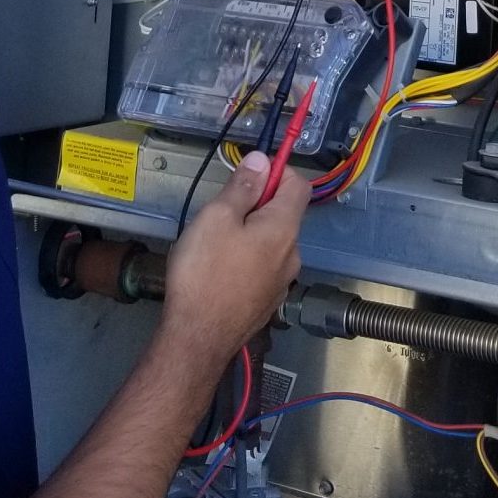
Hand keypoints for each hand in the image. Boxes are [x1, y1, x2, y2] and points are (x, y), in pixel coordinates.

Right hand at [160, 151, 308, 369]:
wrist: (198, 337)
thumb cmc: (204, 273)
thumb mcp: (216, 218)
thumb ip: (242, 187)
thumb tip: (261, 160)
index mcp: (284, 229)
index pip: (299, 185)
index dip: (277, 171)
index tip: (249, 175)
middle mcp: (292, 254)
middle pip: (284, 214)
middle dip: (257, 205)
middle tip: (221, 213)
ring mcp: (282, 281)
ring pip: (272, 242)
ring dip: (251, 233)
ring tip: (215, 244)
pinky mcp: (268, 301)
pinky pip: (263, 267)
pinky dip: (247, 259)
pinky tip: (219, 270)